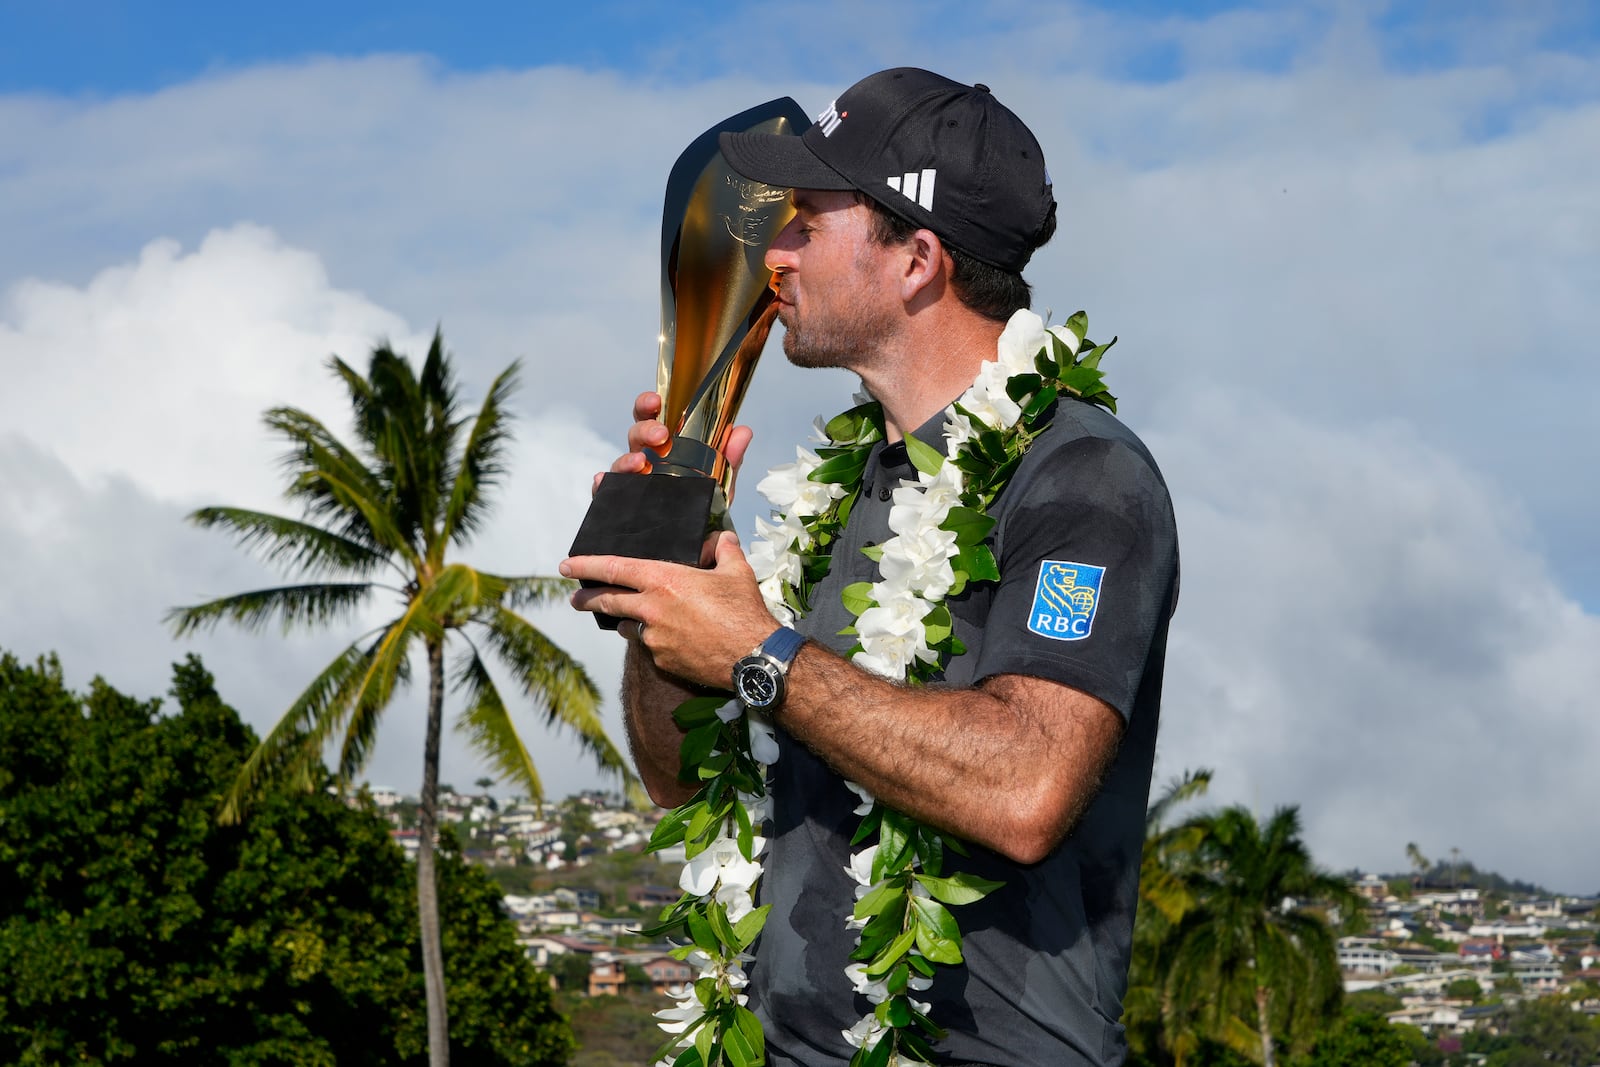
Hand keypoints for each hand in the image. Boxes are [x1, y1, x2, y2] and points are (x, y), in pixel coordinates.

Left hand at [562, 531, 775, 688]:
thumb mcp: (736, 572)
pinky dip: (655, 641)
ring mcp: (654, 639)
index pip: (614, 569)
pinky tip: (673, 639)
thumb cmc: (744, 611)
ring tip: (634, 619)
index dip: (586, 566)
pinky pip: (651, 647)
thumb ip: (724, 550)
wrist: (752, 657)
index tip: (566, 566)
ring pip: (629, 627)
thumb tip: (723, 538)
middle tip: (575, 599)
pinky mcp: (662, 661)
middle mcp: (652, 610)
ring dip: (626, 622)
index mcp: (664, 581)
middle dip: (587, 600)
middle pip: (607, 602)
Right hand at [594, 392, 754, 497]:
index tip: (656, 400)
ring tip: (640, 463)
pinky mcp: (619, 506)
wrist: (691, 550)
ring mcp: (629, 484)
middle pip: (634, 436)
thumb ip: (729, 459)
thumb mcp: (717, 485)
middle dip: (644, 430)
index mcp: (663, 449)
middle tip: (661, 436)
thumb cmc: (698, 510)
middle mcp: (643, 462)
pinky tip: (604, 481)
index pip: (652, 419)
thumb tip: (742, 431)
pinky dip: (602, 485)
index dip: (648, 405)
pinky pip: (605, 493)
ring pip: (620, 463)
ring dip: (627, 459)